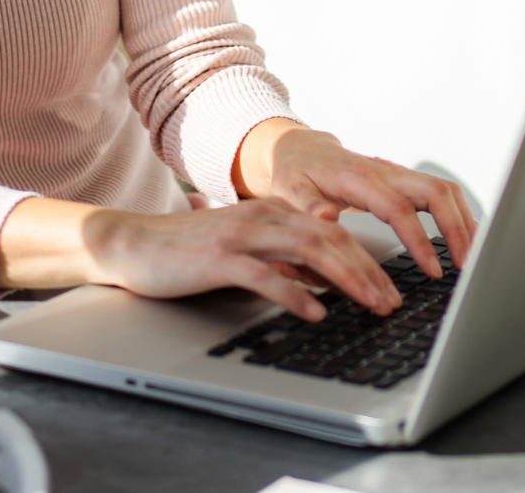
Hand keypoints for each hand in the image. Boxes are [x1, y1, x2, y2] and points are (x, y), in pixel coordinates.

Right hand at [0, 195, 400, 319]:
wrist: (132, 244)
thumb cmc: (188, 253)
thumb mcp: (246, 251)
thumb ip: (283, 260)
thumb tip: (325, 281)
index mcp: (272, 213)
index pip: (333, 234)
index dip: (367, 261)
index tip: (391, 289)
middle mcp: (262, 217)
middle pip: (329, 241)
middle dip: (367, 272)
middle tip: (392, 302)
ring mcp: (241, 235)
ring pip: (308, 252)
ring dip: (345, 280)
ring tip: (370, 305)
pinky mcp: (219, 258)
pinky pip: (266, 275)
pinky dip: (295, 293)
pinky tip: (316, 312)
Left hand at [235, 119, 476, 279]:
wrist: (301, 150)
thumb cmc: (297, 173)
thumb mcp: (291, 190)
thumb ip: (308, 206)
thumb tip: (325, 218)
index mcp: (359, 178)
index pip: (400, 209)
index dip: (419, 241)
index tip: (432, 270)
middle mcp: (385, 172)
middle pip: (436, 192)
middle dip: (457, 229)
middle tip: (465, 266)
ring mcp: (397, 175)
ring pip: (444, 190)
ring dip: (464, 221)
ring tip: (472, 257)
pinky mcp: (403, 182)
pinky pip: (439, 193)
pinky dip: (457, 215)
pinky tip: (463, 240)